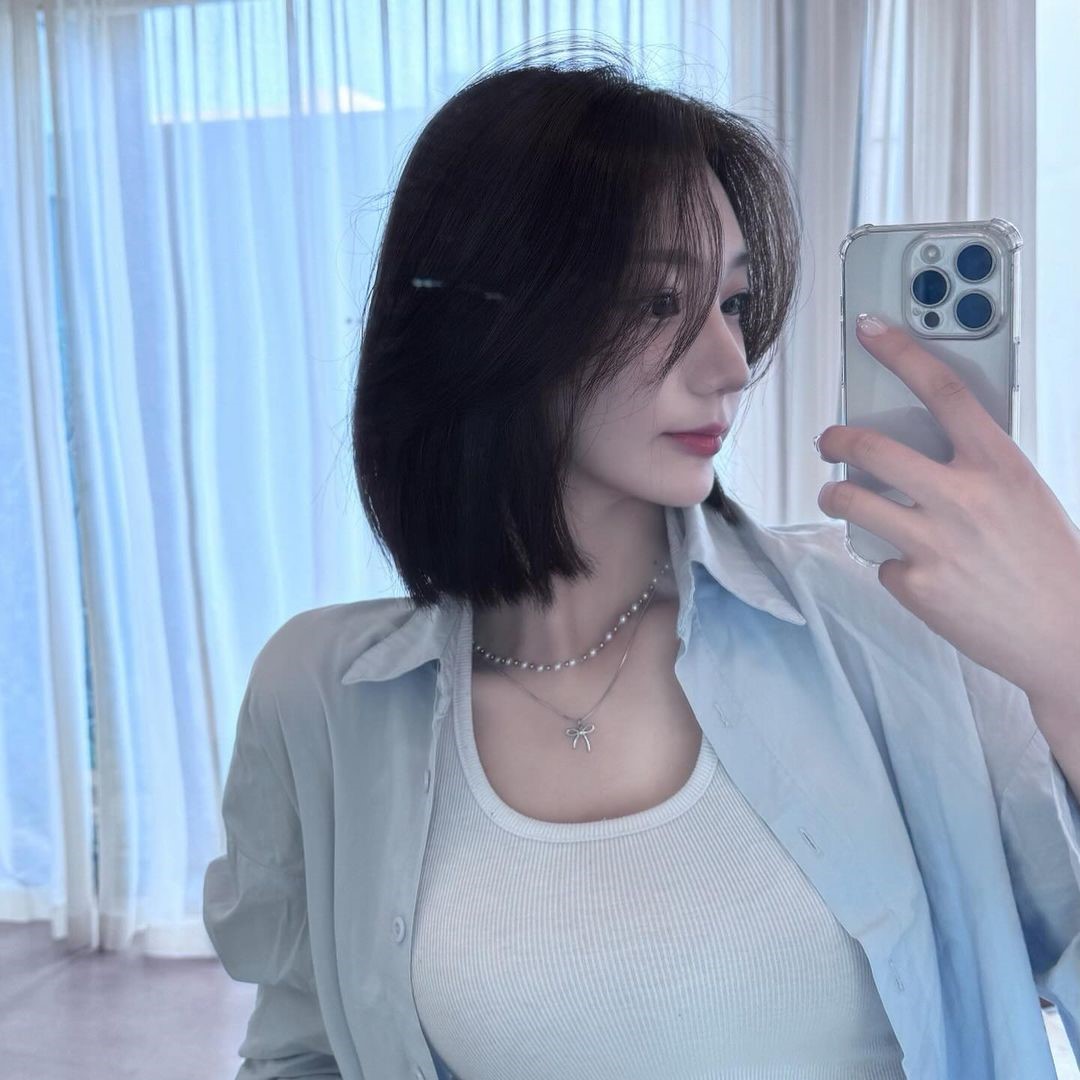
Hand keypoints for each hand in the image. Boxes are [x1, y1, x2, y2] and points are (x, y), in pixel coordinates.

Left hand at [815, 313, 1079, 700]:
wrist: (1067, 634)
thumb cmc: (1048, 561)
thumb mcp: (1023, 492)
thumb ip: (975, 466)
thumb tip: (924, 448)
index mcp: (998, 464)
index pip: (944, 390)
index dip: (902, 352)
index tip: (872, 331)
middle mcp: (963, 497)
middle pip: (872, 447)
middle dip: (836, 439)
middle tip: (827, 441)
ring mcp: (935, 541)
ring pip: (852, 501)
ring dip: (836, 495)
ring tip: (839, 497)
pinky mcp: (916, 584)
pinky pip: (880, 561)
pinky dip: (892, 563)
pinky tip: (919, 573)